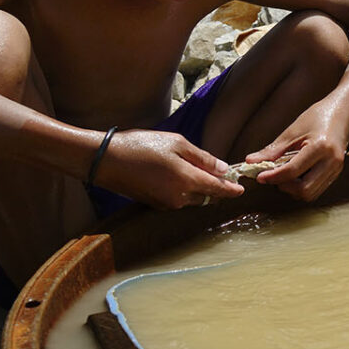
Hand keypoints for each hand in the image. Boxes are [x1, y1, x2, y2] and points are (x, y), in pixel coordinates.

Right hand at [90, 129, 244, 208]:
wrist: (106, 160)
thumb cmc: (142, 146)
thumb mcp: (177, 144)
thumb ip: (203, 158)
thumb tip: (224, 169)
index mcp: (187, 181)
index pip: (218, 190)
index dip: (232, 189)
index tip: (242, 188)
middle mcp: (179, 198)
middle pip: (207, 196)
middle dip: (216, 187)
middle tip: (220, 172)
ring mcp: (166, 204)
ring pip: (193, 199)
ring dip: (199, 188)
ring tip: (195, 169)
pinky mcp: (154, 205)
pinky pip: (178, 199)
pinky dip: (184, 190)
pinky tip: (177, 174)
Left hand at [242, 105, 348, 201]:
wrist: (342, 112)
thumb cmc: (318, 117)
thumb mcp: (292, 131)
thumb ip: (272, 150)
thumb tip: (251, 162)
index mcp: (320, 147)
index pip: (292, 171)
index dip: (273, 176)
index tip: (260, 176)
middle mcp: (331, 161)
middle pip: (304, 190)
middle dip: (285, 187)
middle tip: (273, 177)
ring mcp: (336, 169)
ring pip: (311, 194)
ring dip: (294, 190)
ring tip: (284, 176)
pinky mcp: (336, 173)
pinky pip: (317, 189)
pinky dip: (303, 187)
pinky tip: (296, 176)